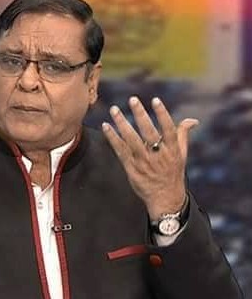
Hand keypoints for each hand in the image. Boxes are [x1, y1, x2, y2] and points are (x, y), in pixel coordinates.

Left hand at [102, 96, 198, 219]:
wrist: (165, 198)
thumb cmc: (173, 173)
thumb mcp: (182, 155)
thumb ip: (183, 135)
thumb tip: (193, 120)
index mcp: (172, 150)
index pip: (169, 129)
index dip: (163, 114)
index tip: (155, 100)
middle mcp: (158, 154)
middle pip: (148, 132)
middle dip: (140, 114)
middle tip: (132, 99)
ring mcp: (143, 161)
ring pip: (131, 139)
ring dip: (122, 123)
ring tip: (114, 110)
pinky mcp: (131, 167)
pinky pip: (120, 150)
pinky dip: (112, 138)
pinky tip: (106, 126)